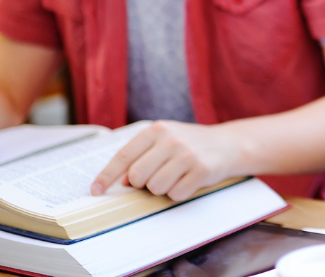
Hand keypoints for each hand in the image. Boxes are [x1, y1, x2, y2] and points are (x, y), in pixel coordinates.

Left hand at [90, 121, 241, 201]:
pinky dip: (178, 193)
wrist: (229, 144)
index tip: (96, 190)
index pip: (124, 156)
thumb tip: (122, 182)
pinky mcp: (202, 170)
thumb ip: (141, 155)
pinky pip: (176, 194)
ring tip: (175, 176)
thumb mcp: (165, 139)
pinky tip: (188, 180)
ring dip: (162, 189)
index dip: (106, 176)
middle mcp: (171, 140)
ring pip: (155, 188)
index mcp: (157, 129)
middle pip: (137, 177)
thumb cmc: (189, 144)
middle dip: (142, 183)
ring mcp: (187, 155)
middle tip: (155, 177)